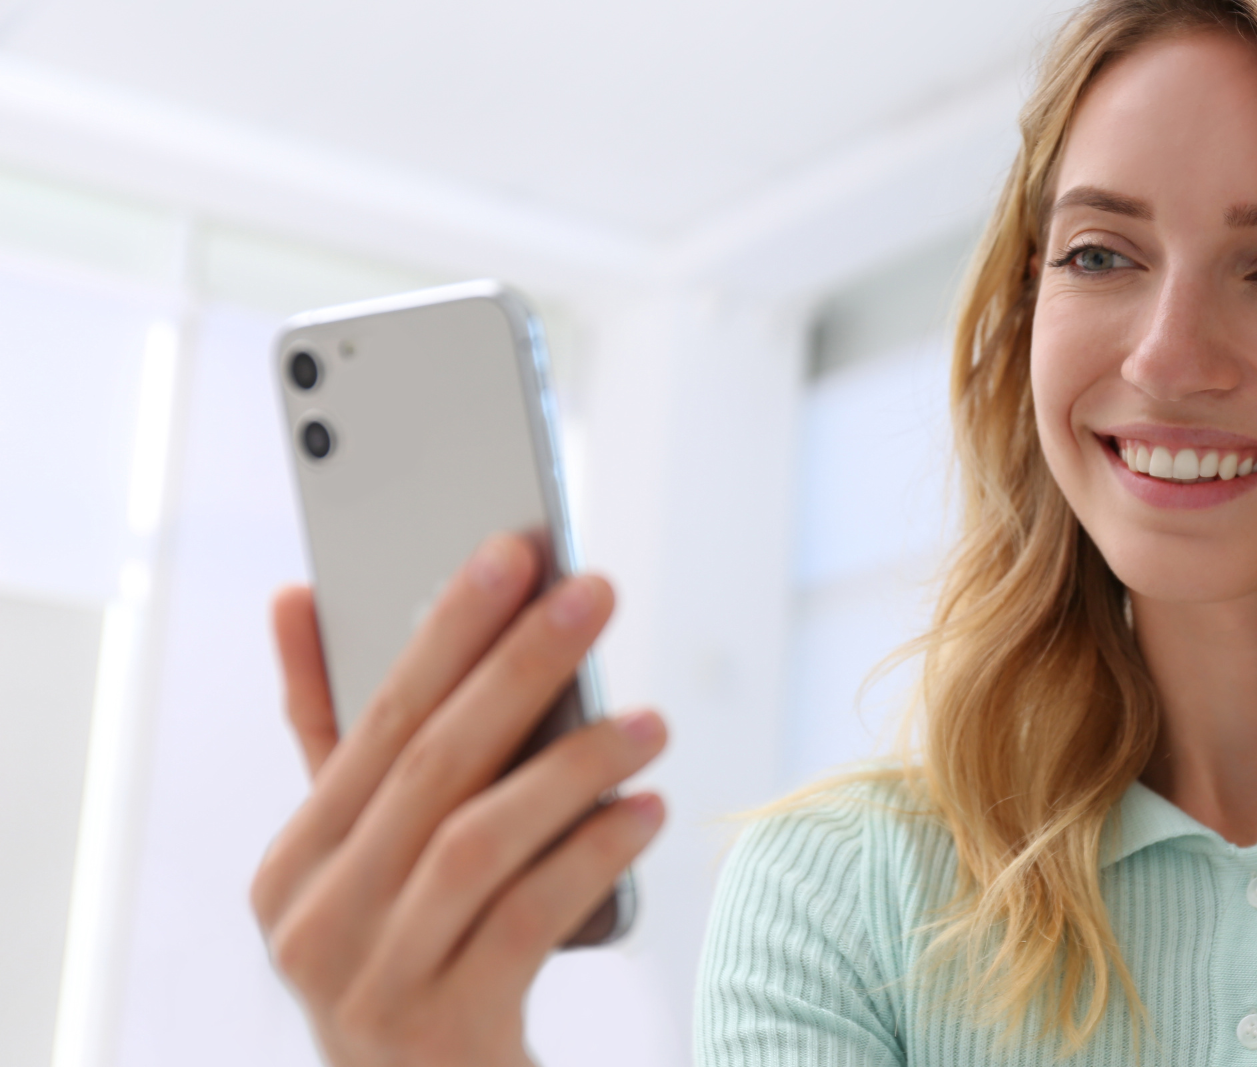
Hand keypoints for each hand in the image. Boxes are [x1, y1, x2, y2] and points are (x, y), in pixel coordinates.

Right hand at [250, 534, 667, 1066]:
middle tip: (596, 592)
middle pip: (428, 765)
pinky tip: (647, 810)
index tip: (513, 549)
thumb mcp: (374, 858)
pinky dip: (590, 854)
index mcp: (293, 863)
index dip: (446, 628)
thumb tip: (299, 594)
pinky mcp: (441, 1032)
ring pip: (475, 840)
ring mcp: (369, 985)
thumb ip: (345, 742)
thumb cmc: (422, 958)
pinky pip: (525, 920)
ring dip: (572, 764)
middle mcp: (311, 923)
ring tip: (652, 720)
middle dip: (518, 666)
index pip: (373, 720)